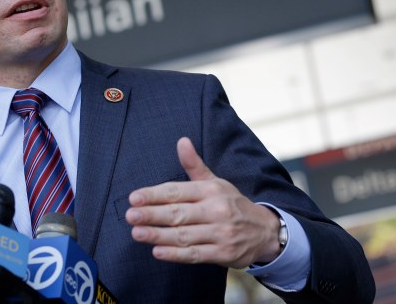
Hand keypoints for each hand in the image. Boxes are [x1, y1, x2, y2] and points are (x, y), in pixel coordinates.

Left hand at [125, 137, 281, 267]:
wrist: (265, 232)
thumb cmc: (233, 204)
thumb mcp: (216, 182)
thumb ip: (194, 165)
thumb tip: (182, 141)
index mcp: (212, 190)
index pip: (178, 191)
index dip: (154, 194)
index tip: (134, 198)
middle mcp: (217, 210)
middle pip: (179, 213)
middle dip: (153, 214)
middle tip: (130, 216)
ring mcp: (220, 233)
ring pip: (184, 235)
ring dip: (159, 235)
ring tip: (137, 233)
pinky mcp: (223, 253)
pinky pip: (195, 254)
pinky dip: (176, 254)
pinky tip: (158, 251)